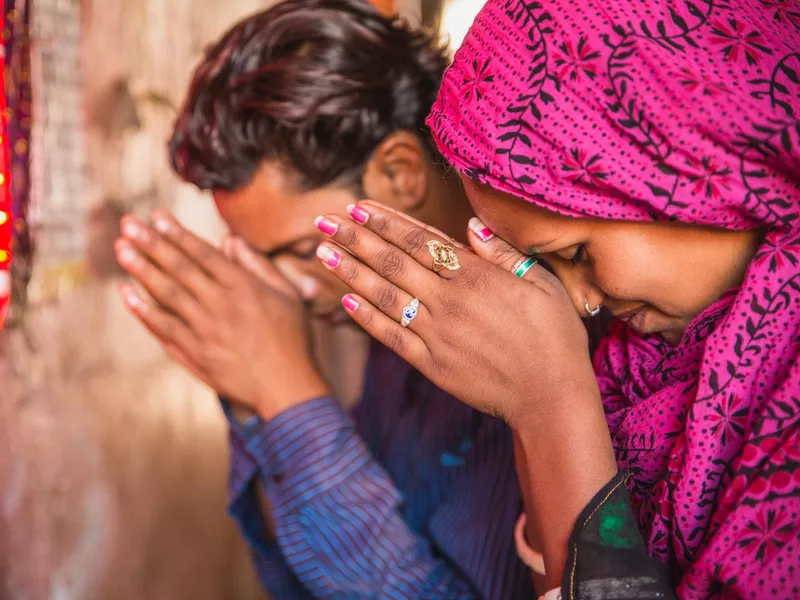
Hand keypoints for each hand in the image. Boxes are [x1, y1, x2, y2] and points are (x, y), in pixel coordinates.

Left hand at [115, 210, 329, 419]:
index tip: (155, 216)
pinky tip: (126, 293)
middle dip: (151, 243)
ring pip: (166, 294)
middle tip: (127, 224)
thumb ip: (258, 265)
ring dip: (141, 269)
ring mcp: (204, 331)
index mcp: (244, 287)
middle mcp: (220, 305)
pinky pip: (163, 327)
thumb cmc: (293, 339)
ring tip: (121, 249)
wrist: (287, 388)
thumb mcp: (288, 295)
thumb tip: (229, 240)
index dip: (177, 233)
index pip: (203, 253)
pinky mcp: (195, 355)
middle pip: (179, 268)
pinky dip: (143, 310)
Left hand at [313, 202, 598, 429]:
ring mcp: (437, 334)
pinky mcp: (431, 365)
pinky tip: (345, 302)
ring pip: (385, 296)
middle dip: (357, 238)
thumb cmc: (554, 338)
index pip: (421, 241)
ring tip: (323, 252)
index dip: (387, 222)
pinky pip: (391, 337)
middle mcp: (450, 302)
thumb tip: (471, 225)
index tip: (360, 207)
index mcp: (477, 277)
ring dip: (351, 272)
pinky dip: (367, 319)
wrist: (551, 398)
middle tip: (325, 221)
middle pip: (394, 263)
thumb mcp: (543, 284)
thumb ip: (504, 254)